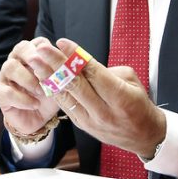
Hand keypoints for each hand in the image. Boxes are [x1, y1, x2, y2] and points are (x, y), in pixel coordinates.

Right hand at [0, 38, 62, 135]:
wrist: (39, 119)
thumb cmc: (49, 96)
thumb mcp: (60, 84)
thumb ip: (63, 71)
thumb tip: (69, 58)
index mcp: (33, 55)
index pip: (37, 43)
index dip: (47, 50)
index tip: (56, 62)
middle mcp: (17, 61)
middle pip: (20, 48)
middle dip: (33, 57)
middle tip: (44, 71)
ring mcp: (6, 76)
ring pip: (10, 67)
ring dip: (28, 79)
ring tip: (41, 92)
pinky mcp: (0, 93)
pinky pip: (6, 91)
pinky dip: (22, 99)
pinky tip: (34, 104)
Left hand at [39, 38, 165, 158]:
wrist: (143, 136)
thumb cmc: (138, 104)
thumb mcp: (132, 82)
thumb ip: (107, 71)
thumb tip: (83, 63)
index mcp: (120, 98)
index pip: (94, 73)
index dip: (75, 57)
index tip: (61, 42)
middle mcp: (103, 111)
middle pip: (75, 84)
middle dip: (55, 64)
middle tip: (41, 49)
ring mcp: (90, 120)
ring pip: (66, 95)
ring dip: (48, 76)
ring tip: (34, 61)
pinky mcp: (81, 125)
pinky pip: (64, 105)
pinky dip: (53, 90)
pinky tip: (42, 77)